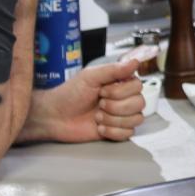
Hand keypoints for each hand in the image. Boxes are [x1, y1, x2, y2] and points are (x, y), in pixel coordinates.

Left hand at [19, 59, 143, 143]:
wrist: (54, 117)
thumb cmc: (69, 94)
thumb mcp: (90, 76)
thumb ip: (114, 70)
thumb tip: (136, 62)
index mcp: (120, 83)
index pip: (138, 87)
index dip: (121, 92)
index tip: (103, 91)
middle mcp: (124, 98)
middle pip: (139, 103)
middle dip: (116, 106)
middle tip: (99, 104)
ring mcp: (121, 116)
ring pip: (136, 119)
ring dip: (113, 119)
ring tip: (97, 117)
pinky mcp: (116, 131)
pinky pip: (128, 133)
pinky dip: (112, 132)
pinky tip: (99, 127)